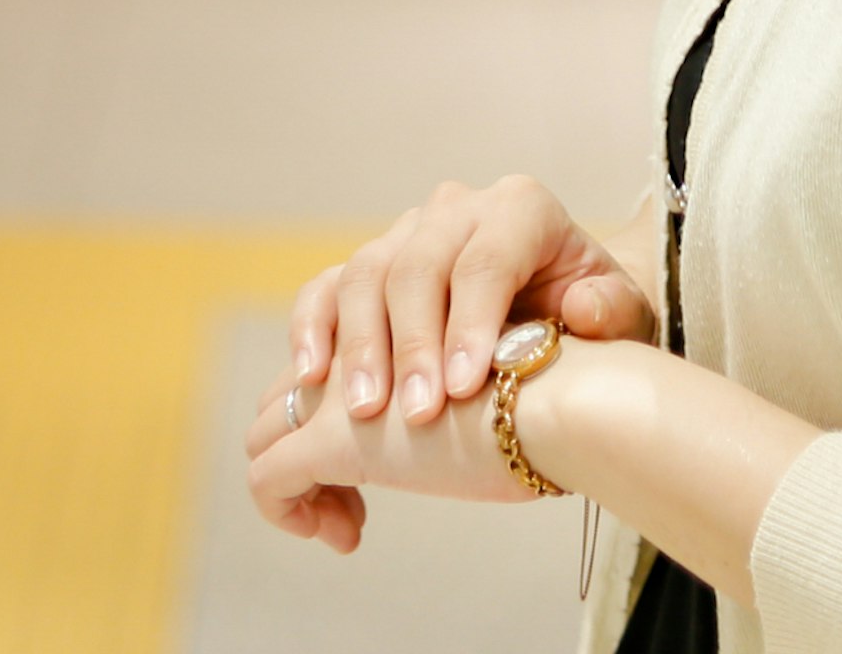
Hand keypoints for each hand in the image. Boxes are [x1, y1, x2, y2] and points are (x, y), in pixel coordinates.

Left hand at [241, 359, 544, 552]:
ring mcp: (338, 385)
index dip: (332, 409)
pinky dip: (289, 512)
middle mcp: (354, 340)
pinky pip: (268, 477)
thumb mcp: (491, 370)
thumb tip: (412, 413)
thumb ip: (441, 375)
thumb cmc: (558, 389)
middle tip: (356, 511)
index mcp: (394, 304)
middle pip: (288, 393)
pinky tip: (347, 537)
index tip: (368, 460)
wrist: (572, 398)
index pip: (327, 350)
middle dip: (309, 452)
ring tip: (351, 528)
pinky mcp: (334, 435)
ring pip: (269, 429)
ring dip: (305, 487)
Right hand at [291, 178, 655, 434]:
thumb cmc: (595, 321)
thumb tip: (582, 310)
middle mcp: (457, 209)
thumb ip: (612, 312)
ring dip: (360, 347)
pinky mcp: (369, 267)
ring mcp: (406, 233)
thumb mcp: (625, 319)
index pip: (485, 260)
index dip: (468, 322)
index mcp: (521, 208)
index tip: (460, 390)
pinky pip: (326, 287)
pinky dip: (314, 328)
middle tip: (415, 415)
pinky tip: (312, 378)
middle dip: (412, 345)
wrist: (563, 310)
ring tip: (365, 413)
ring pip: (365, 275)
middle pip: (417, 267)